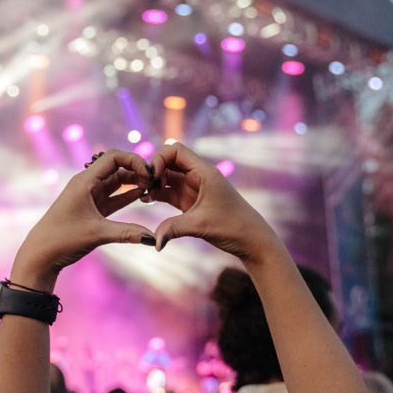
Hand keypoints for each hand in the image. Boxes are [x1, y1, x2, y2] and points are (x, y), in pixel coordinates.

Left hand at [11, 149, 154, 290]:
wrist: (41, 255)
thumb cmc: (62, 239)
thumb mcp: (97, 234)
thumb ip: (127, 233)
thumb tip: (153, 239)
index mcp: (85, 180)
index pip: (114, 157)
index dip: (134, 160)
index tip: (149, 173)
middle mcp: (87, 184)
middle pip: (117, 166)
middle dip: (137, 170)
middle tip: (155, 181)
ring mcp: (89, 196)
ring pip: (116, 181)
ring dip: (133, 182)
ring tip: (153, 187)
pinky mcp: (92, 208)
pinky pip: (113, 196)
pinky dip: (127, 195)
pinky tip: (142, 195)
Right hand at [143, 142, 278, 259]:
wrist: (251, 240)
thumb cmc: (233, 227)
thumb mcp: (201, 225)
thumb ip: (173, 229)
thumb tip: (154, 242)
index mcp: (204, 172)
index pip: (176, 150)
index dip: (159, 159)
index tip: (152, 177)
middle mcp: (198, 176)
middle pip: (169, 161)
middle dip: (153, 170)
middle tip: (142, 186)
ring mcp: (193, 188)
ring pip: (167, 177)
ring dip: (153, 183)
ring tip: (141, 194)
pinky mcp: (191, 201)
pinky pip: (169, 191)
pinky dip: (157, 193)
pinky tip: (146, 200)